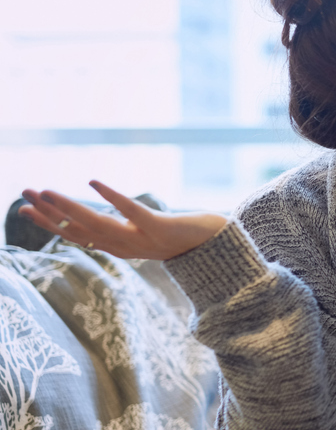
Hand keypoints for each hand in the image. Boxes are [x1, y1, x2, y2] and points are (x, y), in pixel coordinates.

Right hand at [18, 181, 226, 260]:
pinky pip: (133, 212)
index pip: (78, 236)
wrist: (220, 245)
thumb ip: (125, 225)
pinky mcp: (162, 228)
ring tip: (45, 192)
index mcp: (122, 247)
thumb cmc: (184, 235)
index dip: (50, 225)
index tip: (24, 210)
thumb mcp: (149, 232)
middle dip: (49, 215)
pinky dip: (113, 198)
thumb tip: (102, 213)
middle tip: (22, 196)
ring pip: (100, 224)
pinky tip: (93, 182)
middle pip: (81, 231)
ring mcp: (144, 240)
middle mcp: (128, 247)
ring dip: (70, 208)